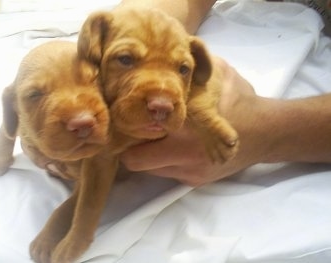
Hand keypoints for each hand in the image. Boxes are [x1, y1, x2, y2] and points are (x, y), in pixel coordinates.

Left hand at [120, 57, 260, 185]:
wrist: (268, 133)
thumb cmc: (240, 100)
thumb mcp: (219, 73)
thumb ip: (194, 64)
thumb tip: (168, 54)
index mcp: (185, 131)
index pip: (137, 144)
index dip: (126, 132)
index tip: (126, 119)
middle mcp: (184, 157)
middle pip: (136, 163)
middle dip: (132, 147)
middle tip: (137, 129)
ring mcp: (190, 173)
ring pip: (151, 170)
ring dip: (149, 154)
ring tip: (157, 136)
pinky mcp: (196, 181)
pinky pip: (167, 173)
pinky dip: (165, 160)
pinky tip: (175, 145)